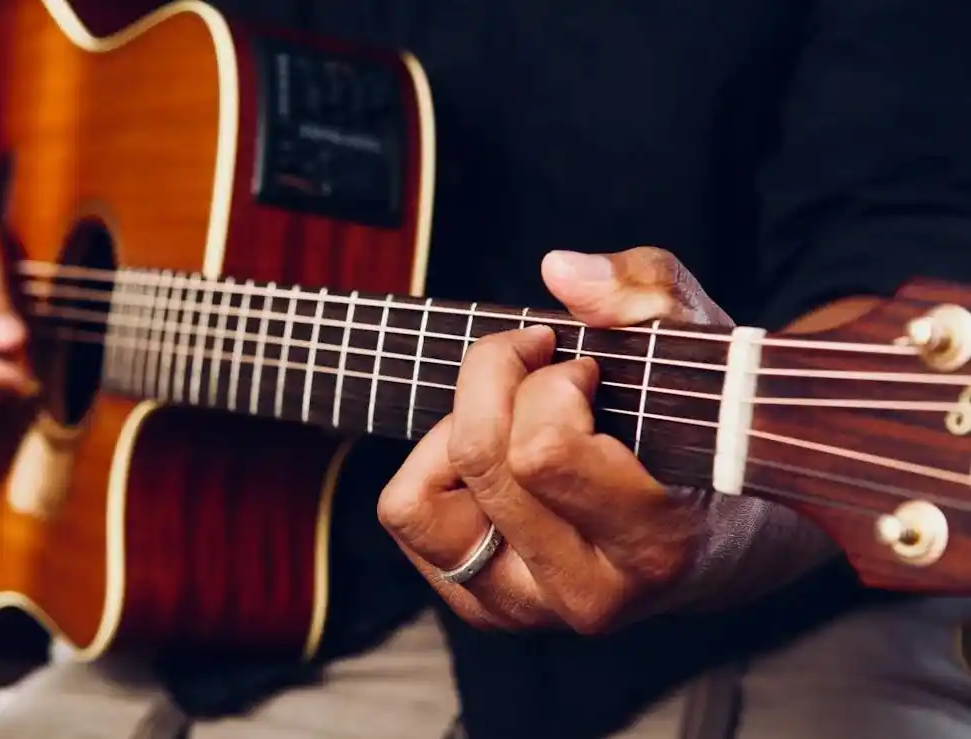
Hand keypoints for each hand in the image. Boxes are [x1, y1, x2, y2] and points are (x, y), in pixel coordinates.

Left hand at [378, 247, 731, 631]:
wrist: (730, 539)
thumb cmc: (710, 432)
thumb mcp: (703, 343)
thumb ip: (645, 294)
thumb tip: (559, 270)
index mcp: (654, 544)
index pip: (542, 452)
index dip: (549, 382)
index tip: (584, 365)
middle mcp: (586, 594)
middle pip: (480, 460)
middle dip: (496, 380)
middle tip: (540, 364)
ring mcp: (529, 610)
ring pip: (418, 503)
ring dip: (453, 432)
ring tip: (510, 415)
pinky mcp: (485, 608)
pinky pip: (409, 518)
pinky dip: (432, 467)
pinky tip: (493, 453)